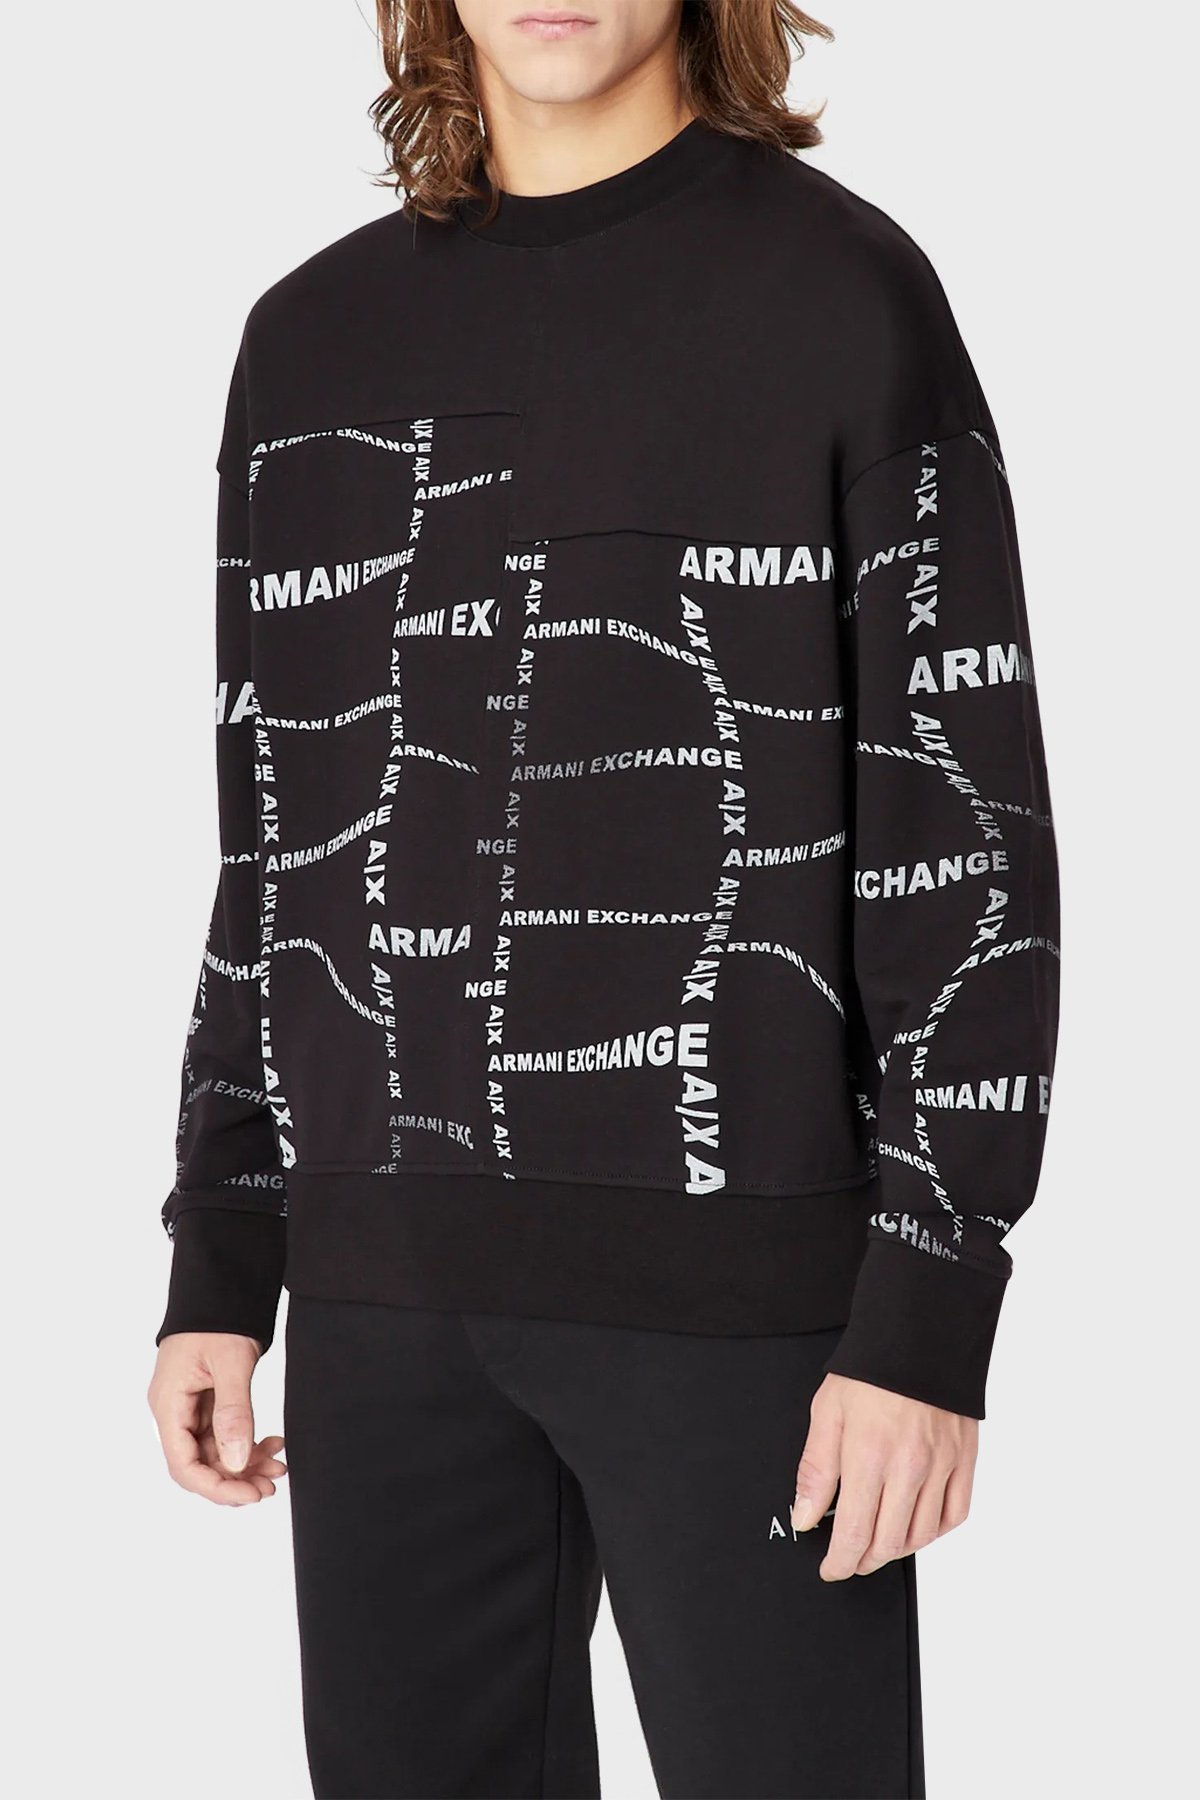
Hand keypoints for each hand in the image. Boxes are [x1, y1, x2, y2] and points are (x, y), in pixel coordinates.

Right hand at [148, 1332, 286, 1505]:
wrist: (223, 1288)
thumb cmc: (218, 1316)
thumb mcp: (230, 1362)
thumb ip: (233, 1412)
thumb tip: (234, 1464)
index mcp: (168, 1404)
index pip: (183, 1465)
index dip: (216, 1487)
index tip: (250, 1494)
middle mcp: (174, 1411)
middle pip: (200, 1464)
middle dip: (236, 1478)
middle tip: (272, 1483)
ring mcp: (190, 1408)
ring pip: (215, 1453)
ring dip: (245, 1463)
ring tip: (278, 1466)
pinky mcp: (207, 1403)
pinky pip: (224, 1436)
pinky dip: (247, 1444)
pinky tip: (272, 1444)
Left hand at [792, 1373, 976, 1579]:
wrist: (919, 1336)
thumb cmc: (869, 1372)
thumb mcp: (827, 1414)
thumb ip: (816, 1470)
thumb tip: (805, 1517)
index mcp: (869, 1457)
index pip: (854, 1533)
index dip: (840, 1561)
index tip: (831, 1568)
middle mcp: (909, 1468)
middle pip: (889, 1543)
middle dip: (865, 1560)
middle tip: (851, 1558)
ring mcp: (942, 1466)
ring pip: (921, 1535)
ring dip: (897, 1549)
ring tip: (878, 1543)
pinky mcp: (965, 1460)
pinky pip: (954, 1515)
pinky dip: (934, 1530)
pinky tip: (916, 1525)